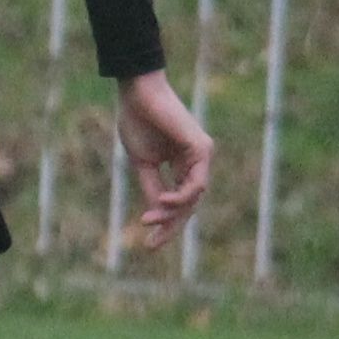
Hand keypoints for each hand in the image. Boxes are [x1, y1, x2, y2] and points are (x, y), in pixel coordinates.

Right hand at [114, 71, 212, 247]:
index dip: (165, 223)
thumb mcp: (143, 164)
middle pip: (189, 205)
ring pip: (193, 198)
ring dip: (172, 213)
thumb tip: (156, 216)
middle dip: (171, 226)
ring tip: (150, 219)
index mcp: (182, 165)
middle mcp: (196, 162)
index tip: (149, 243)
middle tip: (152, 244)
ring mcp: (201, 155)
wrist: (137, 94)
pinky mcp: (201, 148)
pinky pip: (196, 183)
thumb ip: (152, 188)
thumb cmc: (138, 121)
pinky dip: (180, 197)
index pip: (180, 202)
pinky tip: (162, 201)